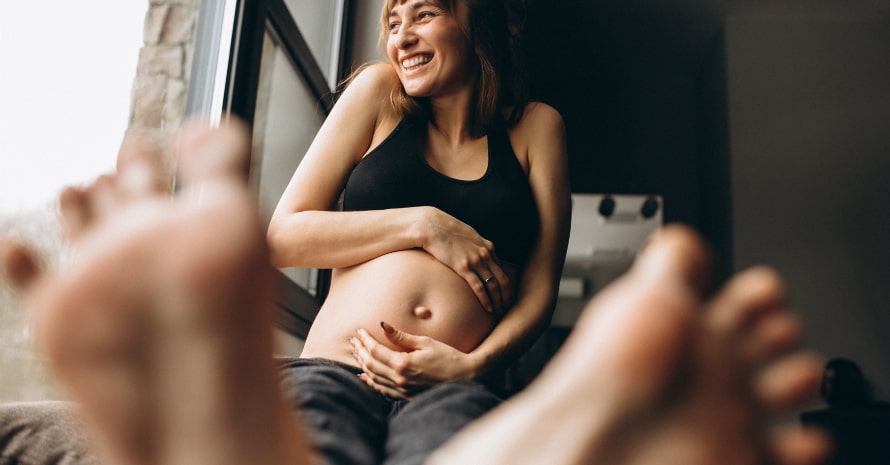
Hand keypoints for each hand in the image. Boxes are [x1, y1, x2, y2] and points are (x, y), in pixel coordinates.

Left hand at [349, 322, 478, 398]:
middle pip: (370, 364)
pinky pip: (382, 390)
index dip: (365, 340)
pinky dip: (371, 382)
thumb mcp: (425, 342)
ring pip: (374, 378)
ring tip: (356, 353)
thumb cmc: (447, 356)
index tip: (359, 331)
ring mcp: (402, 390)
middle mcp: (399, 379)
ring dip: (362, 364)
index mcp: (403, 364)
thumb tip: (383, 325)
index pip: (375, 351)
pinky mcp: (405, 396)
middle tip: (354, 340)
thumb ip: (402, 336)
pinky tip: (364, 375)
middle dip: (360, 351)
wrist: (465, 377)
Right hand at [420, 207, 510, 313]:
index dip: (505, 284)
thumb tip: (482, 257)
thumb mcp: (468, 237)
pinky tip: (488, 309)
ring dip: (498, 301)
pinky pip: (479, 288)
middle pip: (503, 279)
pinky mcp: (464, 267)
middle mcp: (485, 254)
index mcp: (488, 247)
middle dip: (506, 296)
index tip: (504, 295)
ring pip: (494, 286)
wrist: (433, 228)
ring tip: (498, 312)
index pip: (502, 270)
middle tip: (506, 307)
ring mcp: (476, 261)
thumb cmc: (448, 233)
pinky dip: (486, 300)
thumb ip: (478, 247)